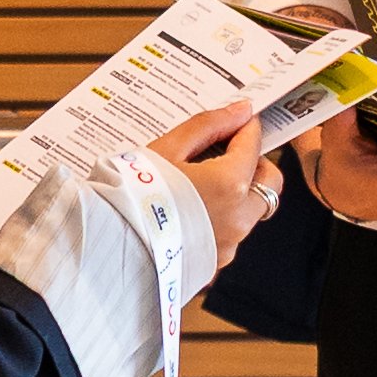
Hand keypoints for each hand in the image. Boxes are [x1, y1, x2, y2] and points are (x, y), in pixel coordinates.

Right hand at [148, 98, 278, 268]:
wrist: (108, 244)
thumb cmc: (132, 196)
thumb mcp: (167, 149)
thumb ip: (208, 126)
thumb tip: (238, 111)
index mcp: (230, 185)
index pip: (253, 146)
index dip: (245, 128)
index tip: (236, 122)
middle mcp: (237, 219)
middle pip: (269, 184)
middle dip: (254, 166)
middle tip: (227, 155)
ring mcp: (228, 246)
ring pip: (250, 213)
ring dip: (237, 195)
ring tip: (199, 185)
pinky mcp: (214, 264)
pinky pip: (228, 236)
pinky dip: (218, 221)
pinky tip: (189, 212)